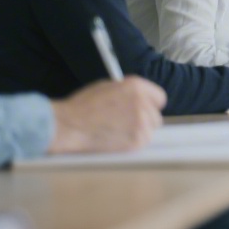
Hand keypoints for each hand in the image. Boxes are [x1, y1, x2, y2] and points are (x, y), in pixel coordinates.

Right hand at [49, 77, 164, 153]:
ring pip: (151, 129)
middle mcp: (143, 103)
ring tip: (120, 131)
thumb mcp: (108, 87)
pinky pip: (143, 141)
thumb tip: (139, 96)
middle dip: (145, 118)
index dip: (151, 104)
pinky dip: (134, 142)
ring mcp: (141, 123)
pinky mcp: (137, 141)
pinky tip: (119, 139)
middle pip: (156, 115)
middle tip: (127, 122)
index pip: (160, 97)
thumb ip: (128, 91)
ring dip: (140, 131)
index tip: (145, 109)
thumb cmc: (83, 106)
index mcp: (136, 87)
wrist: (69, 126)